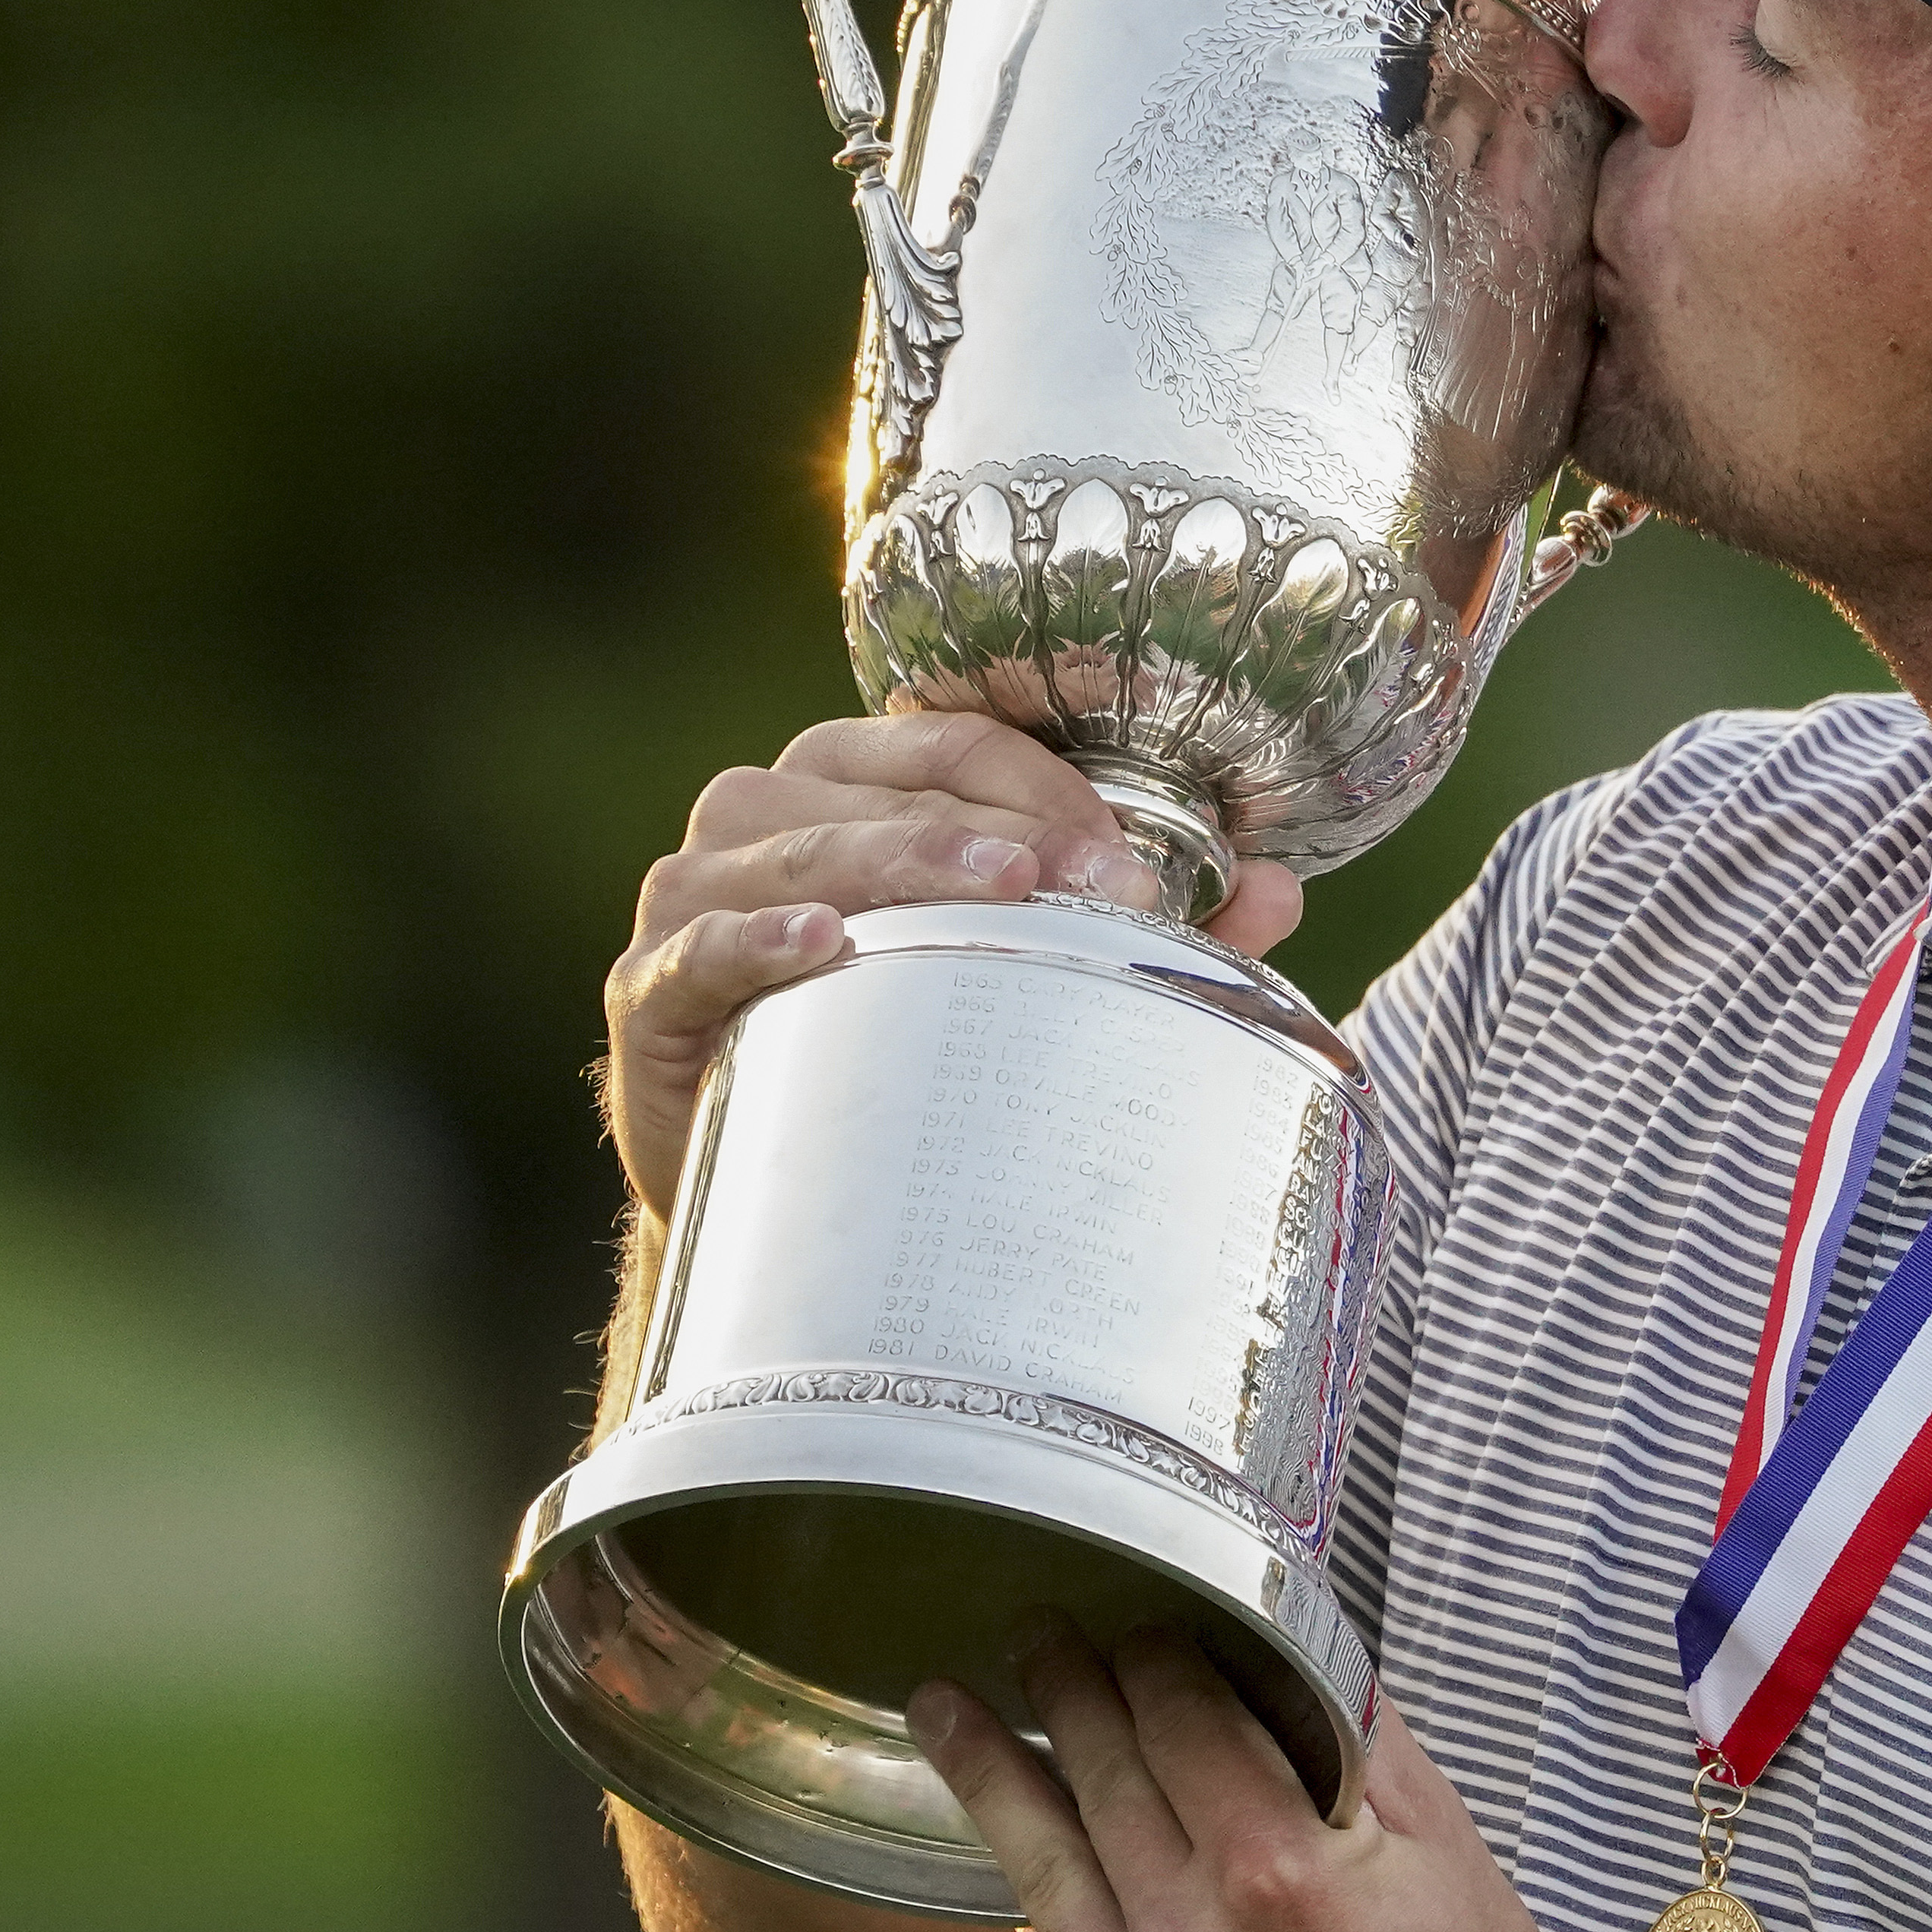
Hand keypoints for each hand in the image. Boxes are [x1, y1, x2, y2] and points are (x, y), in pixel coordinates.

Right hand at [599, 713, 1307, 1212]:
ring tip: (998, 891)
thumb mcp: (1030, 972)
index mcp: (857, 777)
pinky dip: (755, 936)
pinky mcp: (651, 988)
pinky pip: (698, 946)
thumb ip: (1156, 927)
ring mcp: (694, 892)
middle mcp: (765, 808)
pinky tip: (824, 942)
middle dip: (1003, 830)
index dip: (1051, 787)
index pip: (956, 739)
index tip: (1135, 861)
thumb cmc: (912, 1045)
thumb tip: (1280, 891)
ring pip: (796, 843)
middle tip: (1100, 886)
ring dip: (901, 860)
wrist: (782, 1191)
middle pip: (888, 786)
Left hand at [916, 1624, 1627, 1931]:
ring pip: (1045, 1867)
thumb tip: (1286, 1646)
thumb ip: (1354, 1733)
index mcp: (1279, 1872)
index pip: (1178, 1716)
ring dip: (992, 1774)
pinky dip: (1036, 1893)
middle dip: (1064, 1689)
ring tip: (946, 1711)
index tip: (1141, 1622)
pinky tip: (1015, 1845)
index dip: (1153, 1652)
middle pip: (1101, 1776)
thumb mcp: (1444, 1844)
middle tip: (1033, 1634)